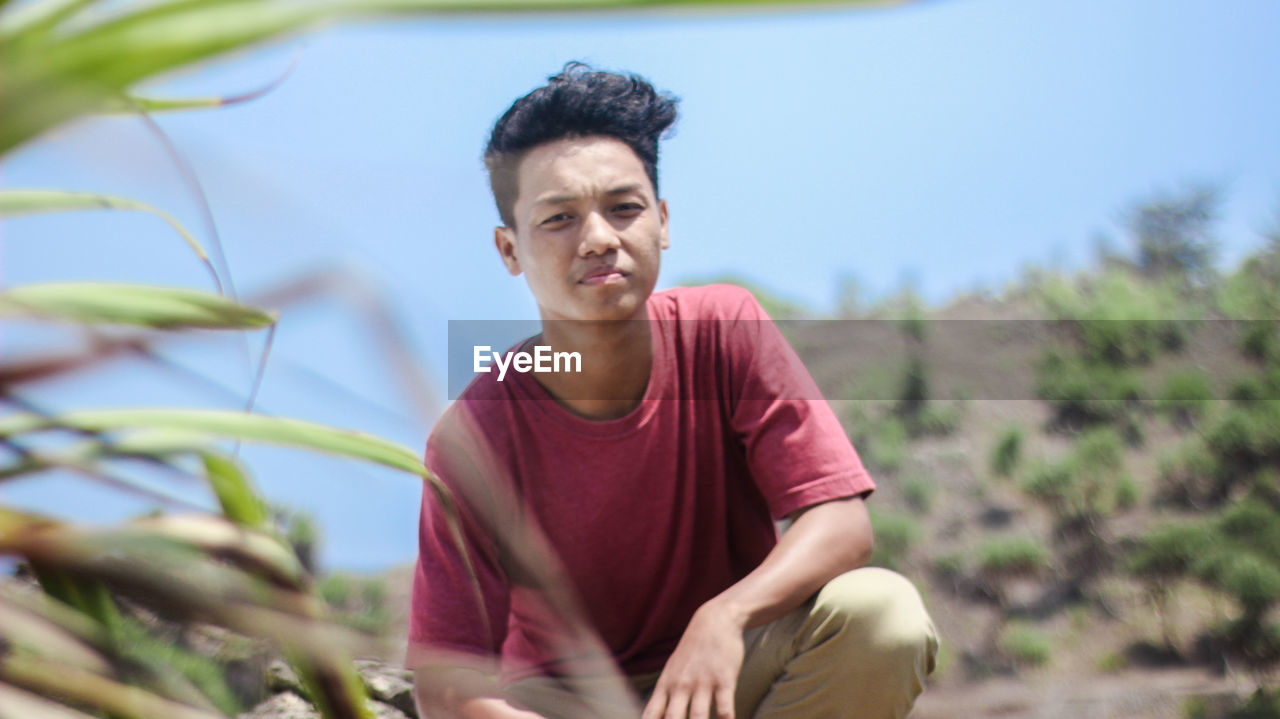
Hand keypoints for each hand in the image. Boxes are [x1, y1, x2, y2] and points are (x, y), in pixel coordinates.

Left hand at [641, 601, 744, 718]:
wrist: (715, 620)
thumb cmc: (692, 650)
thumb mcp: (672, 669)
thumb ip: (665, 696)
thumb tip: (653, 717)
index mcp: (666, 684)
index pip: (651, 714)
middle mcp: (681, 686)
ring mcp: (703, 683)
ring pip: (698, 717)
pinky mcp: (724, 680)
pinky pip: (725, 709)